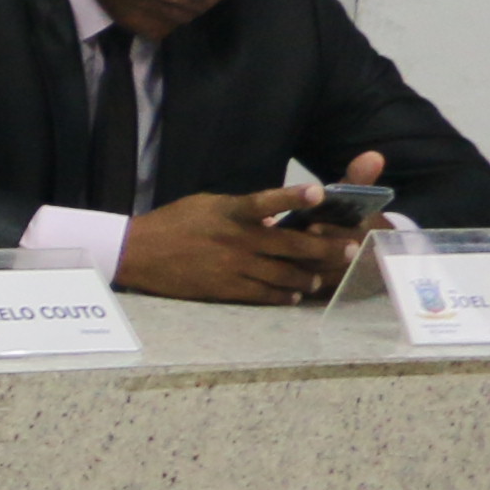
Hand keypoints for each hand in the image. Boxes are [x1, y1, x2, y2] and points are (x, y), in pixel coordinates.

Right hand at [115, 189, 368, 302]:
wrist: (138, 253)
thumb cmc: (175, 223)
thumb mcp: (207, 206)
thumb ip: (241, 212)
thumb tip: (274, 220)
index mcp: (231, 212)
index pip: (267, 202)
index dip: (293, 197)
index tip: (319, 194)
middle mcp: (237, 239)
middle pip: (291, 245)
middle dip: (325, 248)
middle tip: (351, 250)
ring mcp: (233, 266)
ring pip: (284, 274)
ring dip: (308, 276)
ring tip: (321, 278)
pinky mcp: (226, 288)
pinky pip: (264, 294)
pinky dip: (283, 295)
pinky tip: (293, 295)